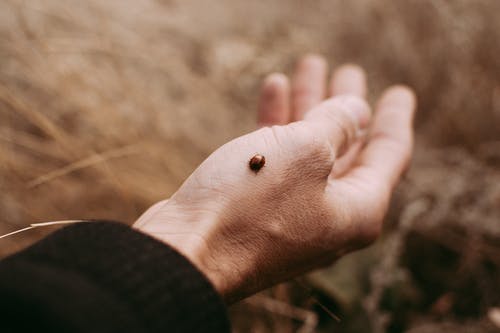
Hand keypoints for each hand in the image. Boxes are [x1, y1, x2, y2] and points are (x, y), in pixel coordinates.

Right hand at [134, 55, 415, 302]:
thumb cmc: (249, 204)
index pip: (389, 154)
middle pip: (347, 148)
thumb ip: (337, 124)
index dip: (395, 117)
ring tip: (307, 67)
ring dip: (308, 106)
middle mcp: (331, 215)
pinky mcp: (259, 208)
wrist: (185, 251)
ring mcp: (294, 213)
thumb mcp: (305, 151)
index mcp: (358, 209)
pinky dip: (277, 124)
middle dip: (346, 105)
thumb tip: (356, 112)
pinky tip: (273, 88)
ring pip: (309, 149)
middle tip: (348, 72)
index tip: (400, 91)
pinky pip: (278, 158)